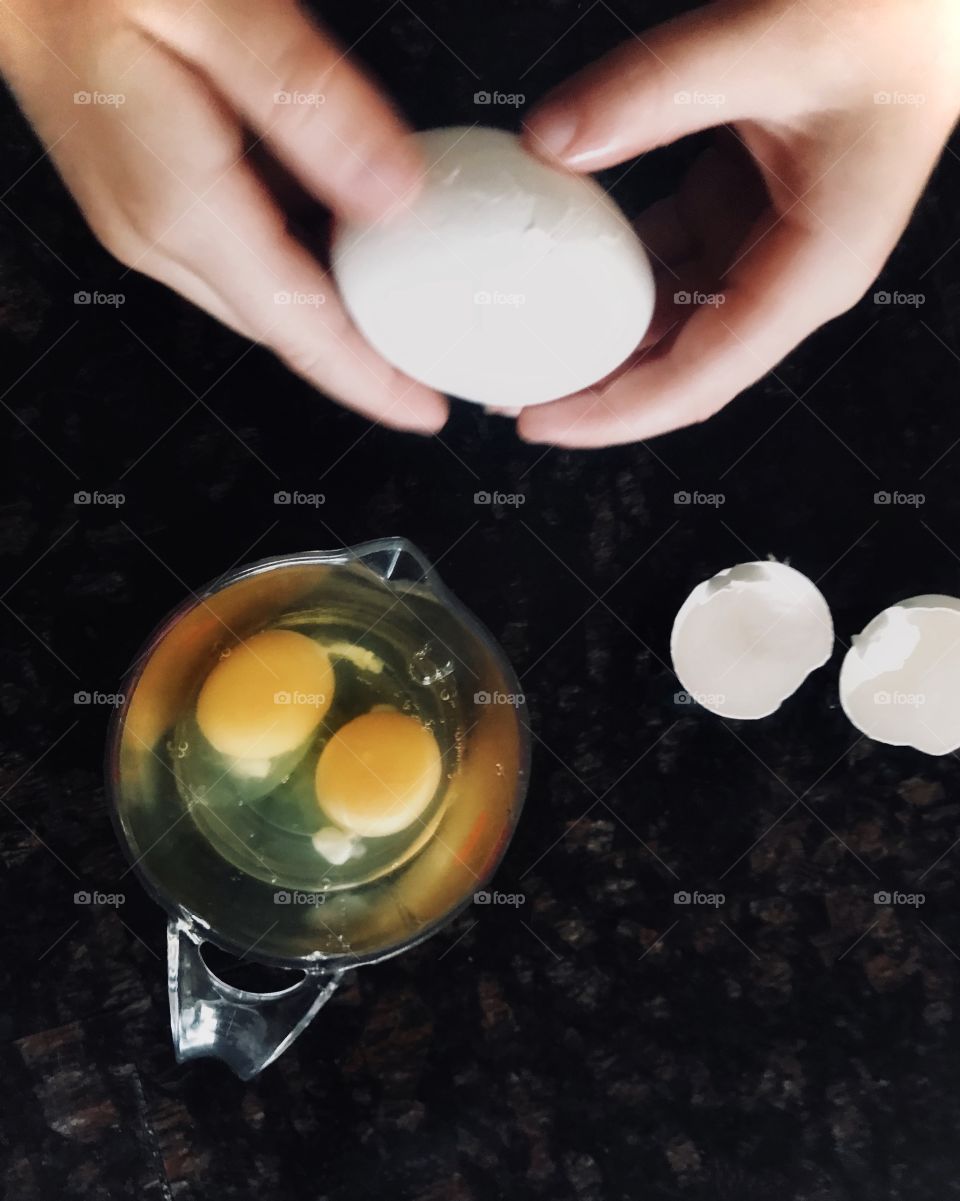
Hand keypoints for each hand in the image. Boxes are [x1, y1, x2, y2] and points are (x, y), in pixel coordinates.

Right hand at [0, 0, 447, 432]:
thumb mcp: (215, 7)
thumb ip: (308, 101)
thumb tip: (390, 192)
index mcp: (182, 204)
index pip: (297, 326)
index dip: (368, 377)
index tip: (423, 407)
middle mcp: (158, 233)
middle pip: (283, 326)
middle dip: (360, 356)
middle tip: (429, 361)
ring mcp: (146, 223)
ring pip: (263, 296)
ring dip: (332, 310)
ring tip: (403, 306)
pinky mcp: (146, 201)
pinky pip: (240, 257)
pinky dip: (298, 263)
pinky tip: (341, 236)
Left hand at [520, 0, 959, 446]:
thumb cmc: (888, 22)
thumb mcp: (765, 43)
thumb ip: (652, 91)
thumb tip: (551, 142)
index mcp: (813, 272)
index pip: (701, 376)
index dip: (615, 411)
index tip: (543, 419)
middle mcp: (789, 280)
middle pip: (680, 368)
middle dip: (596, 391)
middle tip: (513, 395)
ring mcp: (765, 254)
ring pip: (670, 325)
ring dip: (599, 338)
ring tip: (527, 342)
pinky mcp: (743, 221)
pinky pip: (667, 269)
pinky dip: (613, 278)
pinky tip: (563, 272)